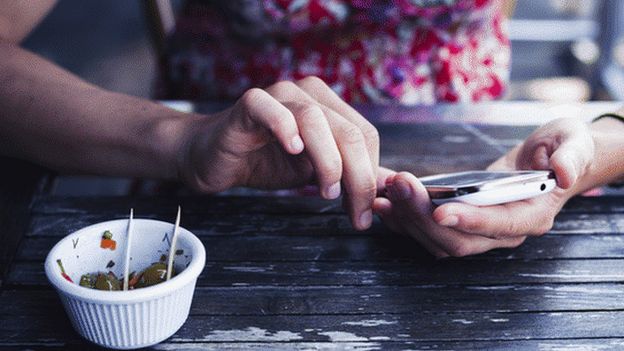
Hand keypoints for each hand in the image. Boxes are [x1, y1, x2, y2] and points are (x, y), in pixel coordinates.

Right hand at [177, 77, 379, 229]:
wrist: (215, 159)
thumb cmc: (265, 161)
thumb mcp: (316, 171)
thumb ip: (351, 173)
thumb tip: (393, 186)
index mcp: (328, 106)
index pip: (365, 136)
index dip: (371, 175)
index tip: (365, 212)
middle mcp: (307, 94)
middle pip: (348, 131)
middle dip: (358, 177)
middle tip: (356, 214)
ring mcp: (278, 95)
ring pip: (316, 120)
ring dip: (328, 161)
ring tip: (327, 192)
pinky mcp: (249, 104)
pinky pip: (271, 110)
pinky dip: (286, 129)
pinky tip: (292, 151)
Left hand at [374, 118, 594, 256]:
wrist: (545, 160)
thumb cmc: (560, 150)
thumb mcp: (573, 143)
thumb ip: (570, 157)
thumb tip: (562, 173)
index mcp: (531, 216)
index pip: (499, 225)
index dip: (470, 220)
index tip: (440, 209)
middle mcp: (500, 232)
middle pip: (458, 239)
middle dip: (424, 216)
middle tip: (400, 186)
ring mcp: (476, 232)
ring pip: (436, 240)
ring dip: (406, 218)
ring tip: (384, 190)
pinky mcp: (456, 224)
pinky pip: (424, 231)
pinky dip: (401, 219)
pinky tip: (382, 199)